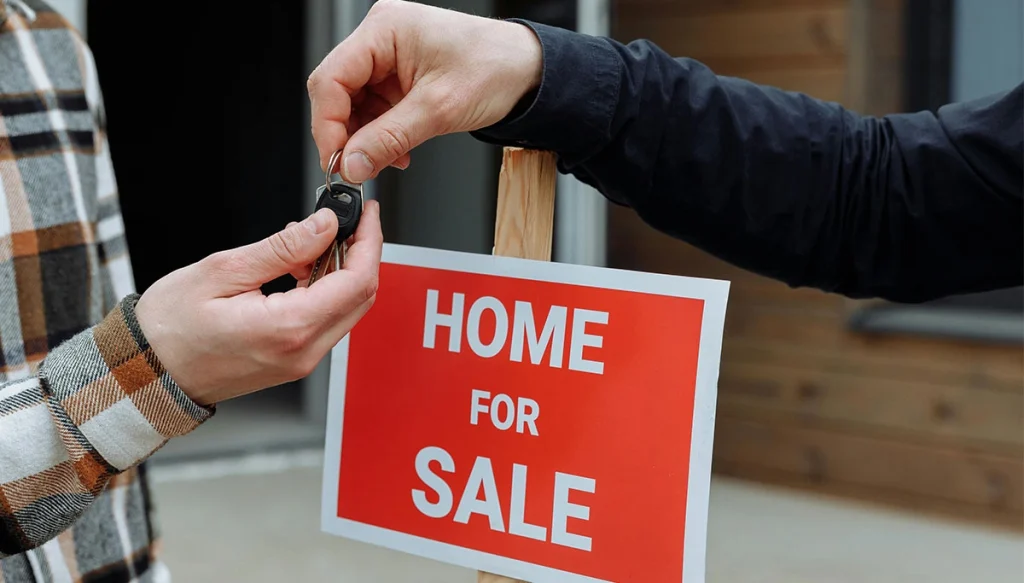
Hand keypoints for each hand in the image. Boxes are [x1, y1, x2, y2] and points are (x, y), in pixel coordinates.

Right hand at [135, 202, 381, 405]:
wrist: (147, 373)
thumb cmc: (169, 327)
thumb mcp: (222, 271)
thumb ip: (281, 249)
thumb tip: (323, 225)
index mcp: (289, 329)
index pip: (356, 282)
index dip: (369, 242)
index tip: (366, 213)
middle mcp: (303, 352)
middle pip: (361, 297)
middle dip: (362, 253)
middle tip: (349, 219)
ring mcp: (301, 361)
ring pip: (347, 309)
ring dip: (342, 271)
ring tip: (313, 240)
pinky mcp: (294, 361)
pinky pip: (327, 321)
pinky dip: (326, 290)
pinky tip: (301, 268)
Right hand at [307, 0, 542, 181]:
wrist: (529, 71)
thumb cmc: (495, 68)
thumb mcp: (438, 109)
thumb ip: (389, 138)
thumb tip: (351, 163)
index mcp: (385, 29)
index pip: (331, 78)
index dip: (328, 124)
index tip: (337, 159)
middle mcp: (382, 37)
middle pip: (338, 90)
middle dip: (347, 133)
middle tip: (356, 167)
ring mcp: (390, 56)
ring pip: (354, 103)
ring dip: (366, 137)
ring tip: (387, 159)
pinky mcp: (400, 74)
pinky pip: (375, 107)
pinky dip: (381, 133)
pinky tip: (396, 150)